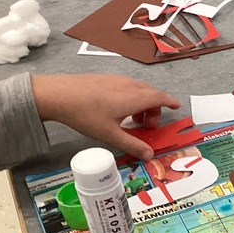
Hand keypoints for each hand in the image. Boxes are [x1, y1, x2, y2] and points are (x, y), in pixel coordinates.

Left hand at [31, 74, 180, 161]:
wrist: (57, 94)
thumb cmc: (85, 114)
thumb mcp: (110, 134)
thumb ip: (132, 145)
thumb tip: (149, 155)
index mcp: (134, 98)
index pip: (160, 97)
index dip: (170, 102)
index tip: (176, 107)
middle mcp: (129, 85)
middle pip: (151, 93)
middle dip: (155, 108)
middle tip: (148, 125)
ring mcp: (116, 80)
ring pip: (138, 89)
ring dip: (142, 102)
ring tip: (132, 119)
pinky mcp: (105, 78)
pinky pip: (126, 86)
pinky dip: (130, 96)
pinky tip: (117, 109)